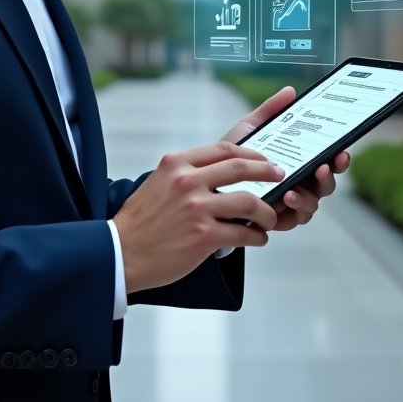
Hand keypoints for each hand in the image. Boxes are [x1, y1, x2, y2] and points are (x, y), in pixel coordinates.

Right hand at [112, 141, 283, 293]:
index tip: (263, 159)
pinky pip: (243, 233)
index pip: (223, 149)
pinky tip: (258, 239)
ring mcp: (197, 209)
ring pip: (249, 202)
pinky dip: (257, 236)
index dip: (250, 153)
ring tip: (270, 218)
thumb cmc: (141, 220)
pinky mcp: (204, 236)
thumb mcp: (158, 182)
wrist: (122, 251)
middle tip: (280, 176)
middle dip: (268, 171)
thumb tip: (216, 173)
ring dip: (267, 211)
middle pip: (241, 168)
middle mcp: (188, 181)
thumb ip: (185, 173)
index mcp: (176, 163)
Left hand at [219, 84, 350, 232]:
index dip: (338, 158)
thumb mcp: (250, 128)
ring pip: (313, 204)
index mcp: (297, 161)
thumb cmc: (231, 154)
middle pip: (325, 184)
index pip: (326, 161)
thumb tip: (290, 90)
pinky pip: (294, 220)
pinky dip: (292, 211)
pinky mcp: (276, 219)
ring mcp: (289, 203)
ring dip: (308, 197)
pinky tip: (284, 199)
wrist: (207, 179)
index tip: (340, 151)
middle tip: (321, 167)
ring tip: (293, 189)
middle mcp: (298, 183)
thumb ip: (270, 110)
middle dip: (327, 177)